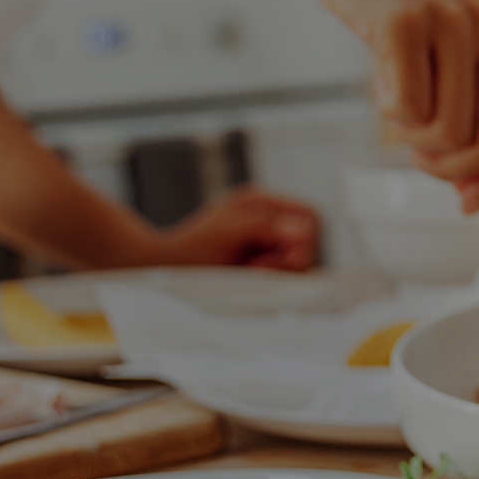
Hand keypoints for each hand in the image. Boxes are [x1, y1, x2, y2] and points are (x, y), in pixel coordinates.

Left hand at [162, 187, 320, 271]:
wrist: (169, 266)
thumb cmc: (193, 246)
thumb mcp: (230, 232)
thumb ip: (266, 228)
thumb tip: (301, 232)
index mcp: (264, 202)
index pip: (310, 215)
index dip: (304, 237)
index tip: (280, 253)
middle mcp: (270, 219)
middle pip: (309, 241)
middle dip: (289, 257)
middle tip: (256, 265)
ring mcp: (268, 241)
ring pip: (300, 260)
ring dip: (279, 269)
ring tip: (249, 269)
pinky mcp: (264, 261)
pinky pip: (287, 272)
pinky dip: (273, 277)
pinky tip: (250, 274)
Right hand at [296, 0, 478, 211]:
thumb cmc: (399, 3)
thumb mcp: (456, 46)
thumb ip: (475, 107)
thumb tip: (472, 190)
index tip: (467, 201)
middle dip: (449, 168)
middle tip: (416, 153)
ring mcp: (453, 19)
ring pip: (448, 133)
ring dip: (413, 138)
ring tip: (395, 103)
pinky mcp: (405, 20)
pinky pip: (406, 109)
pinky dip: (387, 111)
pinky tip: (378, 76)